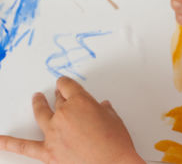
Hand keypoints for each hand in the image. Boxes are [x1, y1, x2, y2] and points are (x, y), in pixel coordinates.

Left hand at [0, 76, 144, 163]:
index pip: (68, 85)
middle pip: (58, 100)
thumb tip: (101, 108)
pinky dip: (9, 143)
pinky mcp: (49, 152)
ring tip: (36, 99)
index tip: (65, 83)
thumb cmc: (116, 142)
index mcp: (81, 102)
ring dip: (38, 104)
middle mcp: (64, 114)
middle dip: (60, 95)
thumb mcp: (114, 118)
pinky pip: (25, 146)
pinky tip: (0, 139)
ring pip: (41, 114)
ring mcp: (54, 133)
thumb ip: (104, 109)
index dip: (66, 83)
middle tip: (60, 94)